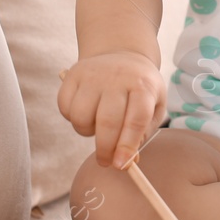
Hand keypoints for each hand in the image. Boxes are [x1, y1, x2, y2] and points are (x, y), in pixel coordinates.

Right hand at [57, 51, 167, 168]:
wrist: (122, 55)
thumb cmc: (140, 88)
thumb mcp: (154, 106)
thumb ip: (143, 134)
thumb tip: (127, 160)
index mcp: (143, 86)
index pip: (136, 119)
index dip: (127, 145)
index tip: (121, 165)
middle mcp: (117, 78)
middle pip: (107, 122)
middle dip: (105, 149)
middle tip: (106, 161)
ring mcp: (93, 75)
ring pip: (81, 117)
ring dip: (87, 131)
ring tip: (97, 125)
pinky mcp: (73, 75)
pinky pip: (65, 108)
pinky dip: (72, 118)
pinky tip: (86, 112)